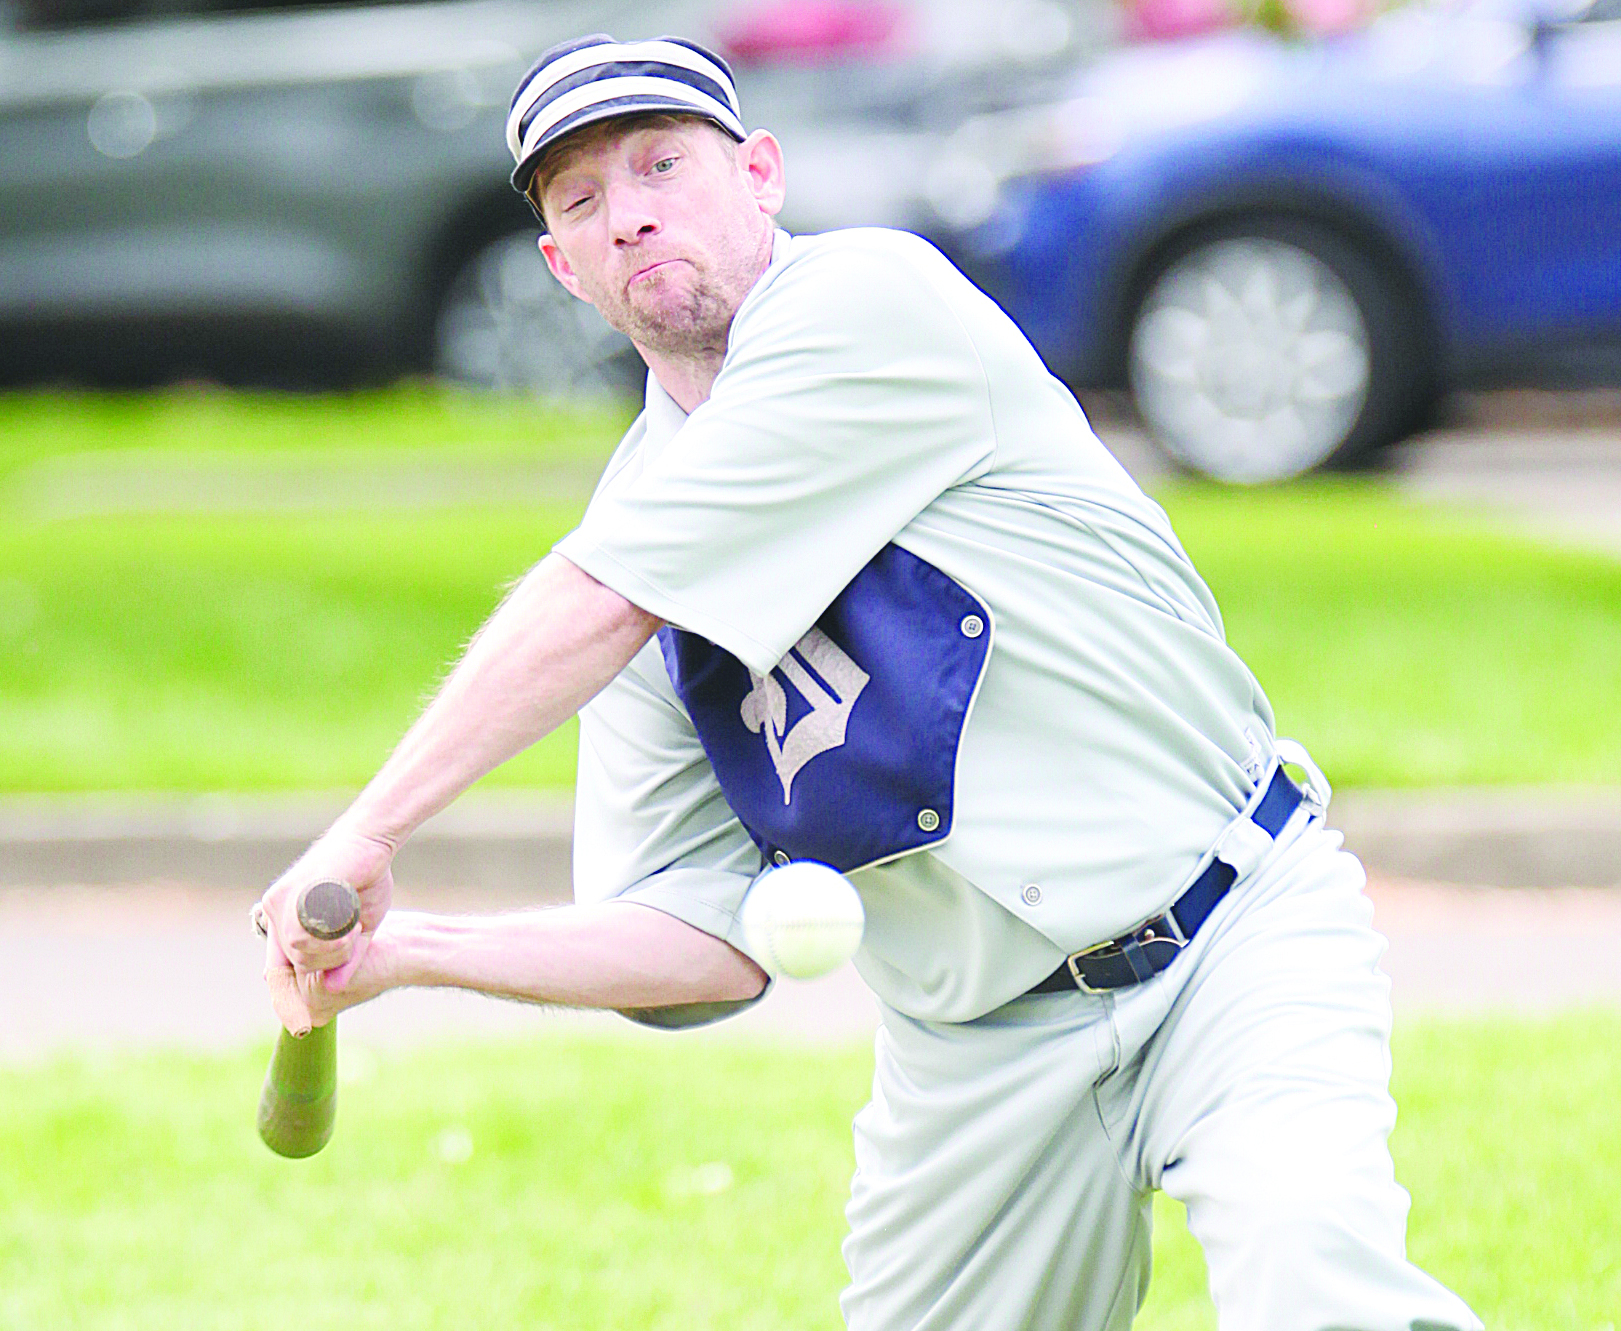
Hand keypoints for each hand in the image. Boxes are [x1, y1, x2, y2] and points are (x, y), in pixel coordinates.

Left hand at [255, 824, 395, 1031]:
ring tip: (353, 933)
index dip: (287, 997)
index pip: (279, 967)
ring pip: (295, 953)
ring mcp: (278, 903)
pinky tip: (348, 927)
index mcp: (286, 918)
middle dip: (326, 965)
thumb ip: (343, 957)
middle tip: (353, 943)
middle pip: (290, 965)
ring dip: (329, 952)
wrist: (372, 842)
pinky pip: (299, 937)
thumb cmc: (369, 877)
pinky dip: (328, 940)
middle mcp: (275, 911)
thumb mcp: (358, 927)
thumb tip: (331, 989)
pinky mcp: (287, 895)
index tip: (299, 1025)